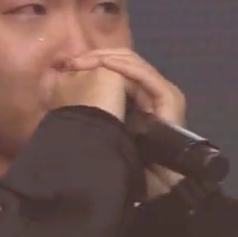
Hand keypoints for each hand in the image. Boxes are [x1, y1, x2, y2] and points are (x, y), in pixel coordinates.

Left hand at [66, 49, 186, 195]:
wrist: (148, 179)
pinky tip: (104, 65)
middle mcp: (152, 92)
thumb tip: (69, 84)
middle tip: (74, 59)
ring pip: (134, 64)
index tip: (68, 64)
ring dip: (107, 59)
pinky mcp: (169, 97)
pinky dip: (123, 68)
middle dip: (98, 57)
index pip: (118, 69)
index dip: (94, 62)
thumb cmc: (122, 157)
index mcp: (138, 97)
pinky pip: (143, 75)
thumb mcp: (103, 123)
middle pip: (126, 62)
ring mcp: (163, 93)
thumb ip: (95, 105)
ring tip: (85, 61)